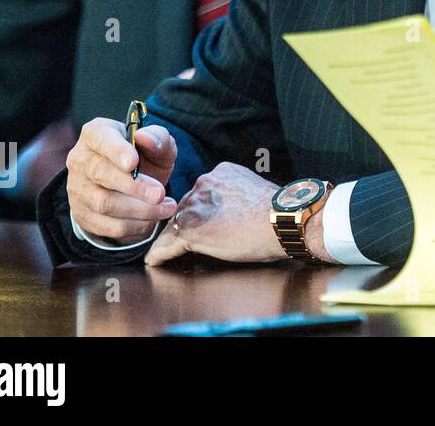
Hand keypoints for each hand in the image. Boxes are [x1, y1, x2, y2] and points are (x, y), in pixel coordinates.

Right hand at [67, 118, 176, 244]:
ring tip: (167, 207)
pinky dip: (133, 226)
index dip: (116, 151)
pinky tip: (152, 220)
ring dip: (139, 210)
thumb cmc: (145, 157)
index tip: (133, 163)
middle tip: (160, 194)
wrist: (132, 185)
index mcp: (96, 134)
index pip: (100, 138)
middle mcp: (80, 159)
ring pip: (103, 203)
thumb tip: (145, 138)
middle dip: (134, 187)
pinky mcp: (82, 214)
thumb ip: (157, 137)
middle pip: (101, 174)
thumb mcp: (158, 143)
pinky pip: (106, 225)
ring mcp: (77, 188)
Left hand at [145, 162, 319, 265]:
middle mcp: (203, 185)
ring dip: (167, 240)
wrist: (281, 220)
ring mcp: (195, 207)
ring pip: (173, 226)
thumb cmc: (276, 211)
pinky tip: (153, 260)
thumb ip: (236, 193)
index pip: (199, 194)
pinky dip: (159, 254)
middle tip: (179, 240)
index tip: (198, 222)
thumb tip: (234, 208)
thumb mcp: (253, 189)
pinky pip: (167, 244)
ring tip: (160, 252)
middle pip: (183, 208)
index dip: (197, 210)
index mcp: (220, 173)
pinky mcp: (190, 230)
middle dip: (182, 223)